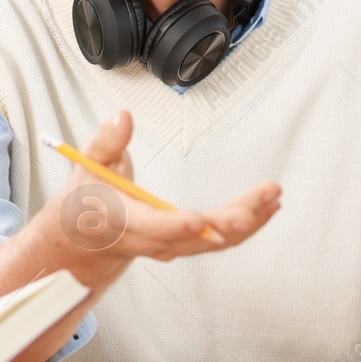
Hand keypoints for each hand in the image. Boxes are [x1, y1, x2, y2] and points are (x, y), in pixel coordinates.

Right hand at [40, 110, 281, 271]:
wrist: (88, 236)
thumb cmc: (90, 196)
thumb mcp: (87, 164)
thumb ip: (106, 141)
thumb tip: (124, 116)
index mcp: (122, 220)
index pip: (150, 226)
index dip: (174, 225)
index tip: (197, 218)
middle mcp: (150, 239)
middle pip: (193, 237)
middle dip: (229, 222)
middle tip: (259, 203)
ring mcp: (170, 245)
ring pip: (213, 241)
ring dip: (247, 222)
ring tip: (272, 198)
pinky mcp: (185, 243)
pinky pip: (218, 240)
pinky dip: (246, 226)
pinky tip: (267, 209)